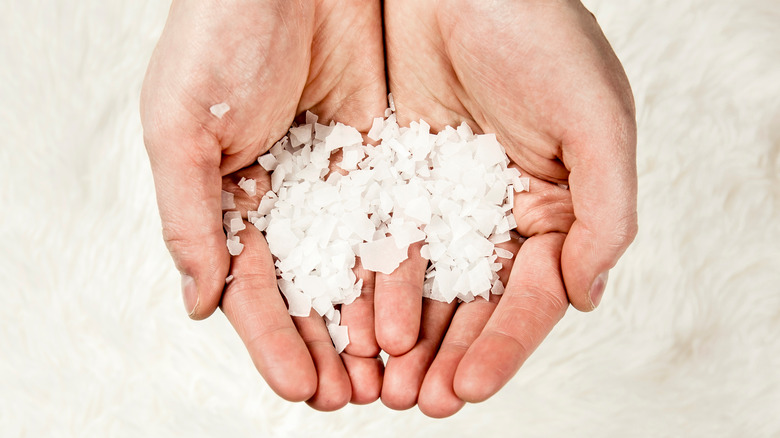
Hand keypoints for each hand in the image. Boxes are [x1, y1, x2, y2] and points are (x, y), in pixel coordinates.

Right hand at [140, 0, 386, 407]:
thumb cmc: (219, 36)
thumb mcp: (183, 129)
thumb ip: (191, 218)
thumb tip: (198, 306)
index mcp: (226, 195)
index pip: (250, 286)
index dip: (273, 340)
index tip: (298, 387)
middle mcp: (282, 195)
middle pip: (306, 288)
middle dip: (326, 345)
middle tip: (350, 397)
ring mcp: (332, 177)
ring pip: (352, 265)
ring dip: (368, 322)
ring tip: (387, 373)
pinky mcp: (379, 151)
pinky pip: (391, 218)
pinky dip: (400, 268)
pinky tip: (414, 313)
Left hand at [381, 0, 637, 415]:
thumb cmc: (541, 35)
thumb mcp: (595, 123)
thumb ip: (604, 215)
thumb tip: (586, 298)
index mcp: (559, 206)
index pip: (534, 294)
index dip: (505, 344)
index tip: (471, 388)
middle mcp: (504, 211)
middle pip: (478, 302)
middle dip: (450, 355)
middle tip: (420, 403)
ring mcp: (450, 198)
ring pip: (430, 283)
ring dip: (410, 337)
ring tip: (386, 384)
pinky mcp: (402, 177)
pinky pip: (389, 241)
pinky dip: (376, 286)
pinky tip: (361, 327)